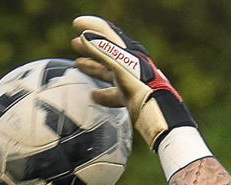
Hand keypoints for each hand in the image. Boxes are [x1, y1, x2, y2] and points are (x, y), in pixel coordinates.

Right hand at [71, 16, 196, 148]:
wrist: (157, 114)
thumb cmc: (140, 87)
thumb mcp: (118, 65)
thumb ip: (102, 51)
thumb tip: (85, 36)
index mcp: (127, 53)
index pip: (107, 34)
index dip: (91, 26)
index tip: (76, 24)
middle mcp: (130, 65)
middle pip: (107, 52)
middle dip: (90, 46)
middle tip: (74, 43)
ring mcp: (131, 81)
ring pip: (108, 71)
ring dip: (93, 67)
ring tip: (78, 64)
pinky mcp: (131, 97)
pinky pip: (113, 93)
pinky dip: (102, 93)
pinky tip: (93, 96)